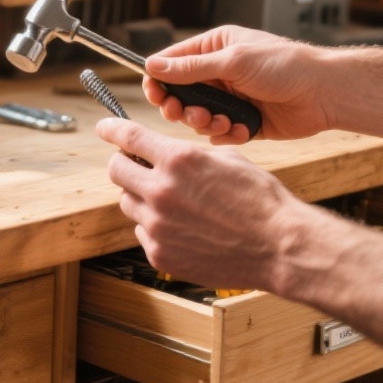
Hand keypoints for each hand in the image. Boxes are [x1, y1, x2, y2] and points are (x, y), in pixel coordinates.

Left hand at [96, 117, 307, 290]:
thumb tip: (160, 152)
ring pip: (128, 203)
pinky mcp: (160, 254)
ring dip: (142, 197)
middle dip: (125, 164)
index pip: (127, 137)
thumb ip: (185, 153)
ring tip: (174, 203)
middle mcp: (161, 191)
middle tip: (139, 167)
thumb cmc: (260, 200)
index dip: (111, 129)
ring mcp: (157, 226)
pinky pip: (143, 233)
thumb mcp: (225, 159)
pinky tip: (183, 228)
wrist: (279, 246)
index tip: (104, 128)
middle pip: (116, 170)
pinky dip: (155, 228)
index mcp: (178, 160)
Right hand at [143, 25, 330, 143]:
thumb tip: (152, 66)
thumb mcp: (233, 61)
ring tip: (220, 122)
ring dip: (204, 122)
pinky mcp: (243, 121)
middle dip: (182, 107)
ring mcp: (231, 98)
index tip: (155, 95)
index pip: (172, 62)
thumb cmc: (285, 66)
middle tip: (188, 114)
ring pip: (198, 116)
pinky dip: (225, 135)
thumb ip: (191, 67)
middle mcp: (219, 73)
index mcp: (215, 48)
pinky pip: (219, 134)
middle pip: (181, 94)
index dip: (159, 79)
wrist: (325, 93)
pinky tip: (241, 130)